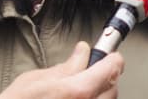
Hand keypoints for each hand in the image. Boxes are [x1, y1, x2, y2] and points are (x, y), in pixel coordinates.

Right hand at [0, 41, 123, 98]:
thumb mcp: (35, 80)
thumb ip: (65, 66)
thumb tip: (81, 54)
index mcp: (77, 91)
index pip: (111, 68)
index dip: (111, 58)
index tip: (109, 56)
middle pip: (113, 87)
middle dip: (103, 77)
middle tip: (88, 72)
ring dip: (98, 94)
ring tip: (75, 92)